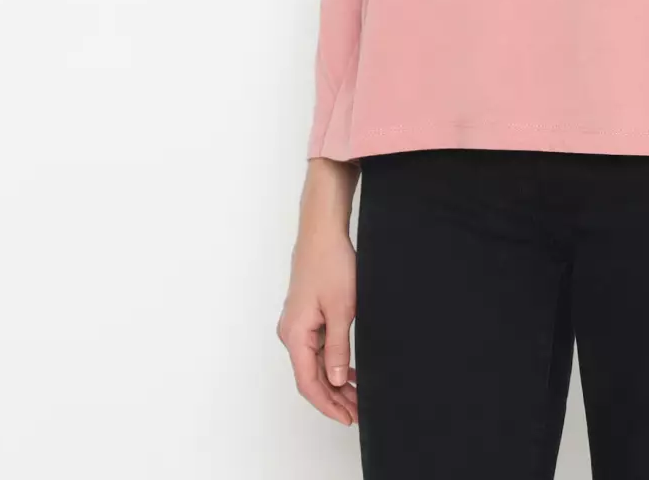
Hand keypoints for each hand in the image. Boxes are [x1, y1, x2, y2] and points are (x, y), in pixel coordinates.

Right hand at [277, 165, 359, 423]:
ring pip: (314, 363)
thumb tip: (335, 380)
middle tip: (357, 411)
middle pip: (310, 375)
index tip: (347, 417)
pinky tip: (348, 370)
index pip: (308, 382)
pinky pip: (317, 348)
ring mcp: (297, 324)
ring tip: (357, 395)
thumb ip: (337, 347)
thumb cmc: (330, 263)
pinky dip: (332, 362)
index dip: (328, 403)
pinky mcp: (306, 315)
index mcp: (295, 335)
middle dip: (334, 396)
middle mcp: (291, 333)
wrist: (322, 232)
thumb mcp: (341, 309)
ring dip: (334, 380)